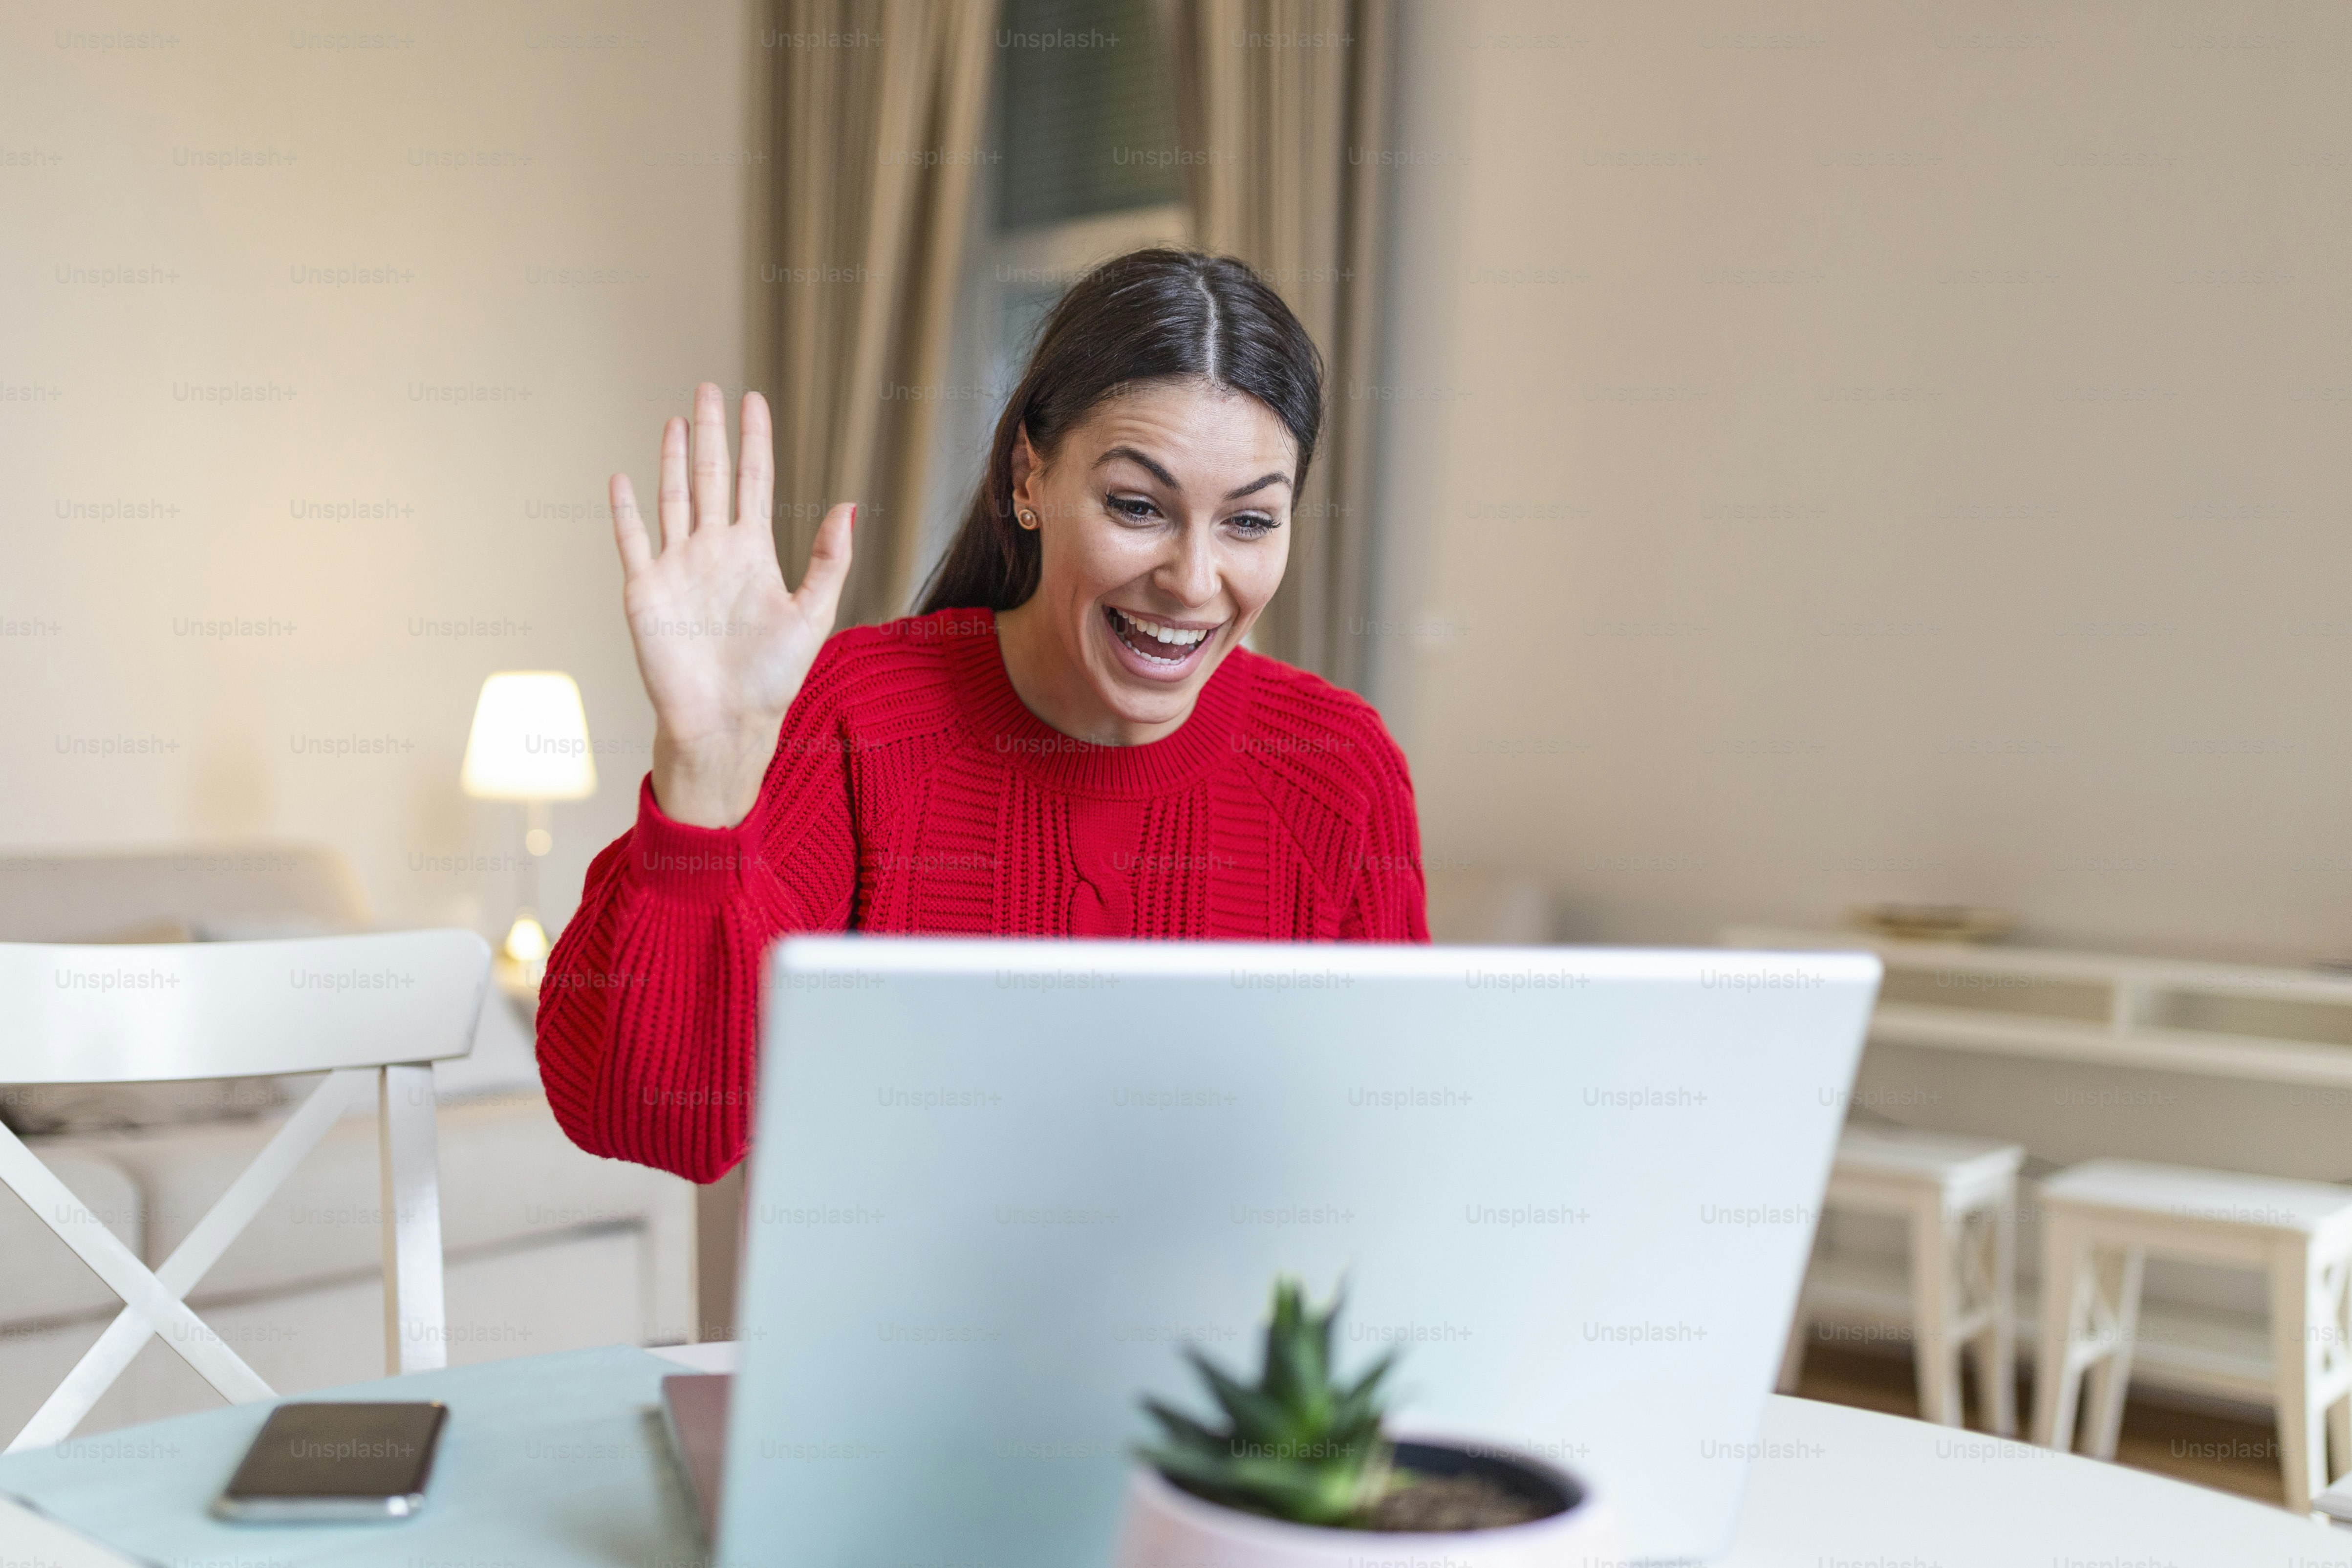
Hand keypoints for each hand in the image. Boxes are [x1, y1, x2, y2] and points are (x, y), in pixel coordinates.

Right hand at [610, 382, 854, 828]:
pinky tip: (622, 477)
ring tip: (677, 420)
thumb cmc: (771, 678)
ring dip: (673, 459)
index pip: (754, 481)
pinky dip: (625, 509)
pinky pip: (632, 540)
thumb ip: (829, 559)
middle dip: (712, 433)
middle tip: (709, 388)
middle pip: (712, 477)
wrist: (725, 721)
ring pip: (674, 497)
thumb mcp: (812, 614)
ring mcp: (677, 567)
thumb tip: (848, 505)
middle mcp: (713, 551)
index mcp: (753, 553)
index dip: (755, 440)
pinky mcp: (645, 589)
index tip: (754, 398)